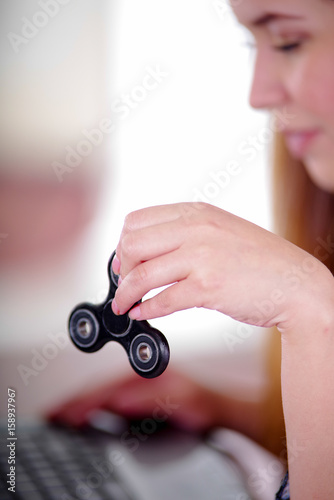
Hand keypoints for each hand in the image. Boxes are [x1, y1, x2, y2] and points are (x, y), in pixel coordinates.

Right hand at [47, 369, 223, 431]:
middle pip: (101, 387)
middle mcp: (139, 373)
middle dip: (77, 400)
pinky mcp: (138, 394)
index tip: (70, 411)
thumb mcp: (179, 400)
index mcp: (147, 369)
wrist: (215, 406)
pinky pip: (110, 398)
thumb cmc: (201, 399)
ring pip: (103, 392)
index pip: (110, 385)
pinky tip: (84, 412)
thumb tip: (119, 401)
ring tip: (62, 412)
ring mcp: (137, 383)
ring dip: (81, 402)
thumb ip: (149, 399)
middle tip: (56, 413)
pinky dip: (93, 405)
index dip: (87, 399)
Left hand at [112, 202, 325, 331]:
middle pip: (132, 244)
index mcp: (197, 212)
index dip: (123, 243)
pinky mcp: (208, 287)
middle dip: (122, 269)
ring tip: (124, 304)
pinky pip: (162, 300)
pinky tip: (143, 314)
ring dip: (125, 294)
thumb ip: (186, 234)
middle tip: (124, 284)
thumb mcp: (221, 231)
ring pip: (142, 274)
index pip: (137, 220)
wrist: (295, 283)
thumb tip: (148, 252)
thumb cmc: (260, 261)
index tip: (124, 262)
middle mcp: (196, 228)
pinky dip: (146, 310)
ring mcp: (202, 256)